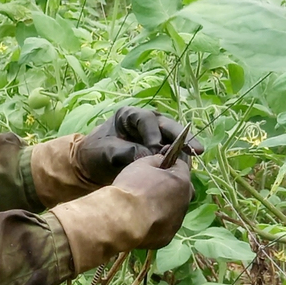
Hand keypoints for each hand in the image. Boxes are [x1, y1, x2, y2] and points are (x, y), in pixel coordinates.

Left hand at [77, 106, 202, 182]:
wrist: (90, 168)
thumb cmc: (95, 154)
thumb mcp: (106, 151)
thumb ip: (125, 151)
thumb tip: (150, 156)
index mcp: (129, 116)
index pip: (146, 119)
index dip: (154, 133)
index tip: (157, 149)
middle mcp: (145, 122)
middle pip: (167, 126)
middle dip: (182, 137)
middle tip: (195, 149)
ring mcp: (154, 135)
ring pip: (174, 138)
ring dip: (184, 148)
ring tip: (195, 157)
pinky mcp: (159, 150)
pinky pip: (172, 152)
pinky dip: (180, 159)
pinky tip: (188, 168)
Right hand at [111, 157, 192, 248]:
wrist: (121, 219)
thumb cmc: (131, 188)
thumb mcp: (142, 164)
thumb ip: (156, 161)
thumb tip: (162, 161)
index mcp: (181, 182)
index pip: (181, 167)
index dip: (168, 166)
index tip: (156, 169)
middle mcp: (185, 202)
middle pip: (181, 190)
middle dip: (171, 187)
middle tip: (151, 188)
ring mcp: (177, 222)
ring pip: (174, 210)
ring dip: (163, 207)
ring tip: (142, 207)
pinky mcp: (167, 238)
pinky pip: (164, 227)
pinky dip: (156, 223)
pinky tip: (140, 221)